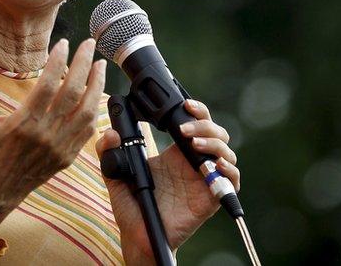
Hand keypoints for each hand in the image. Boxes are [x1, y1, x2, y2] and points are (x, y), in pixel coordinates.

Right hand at [0, 38, 106, 238]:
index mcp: (23, 122)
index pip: (48, 83)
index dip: (59, 60)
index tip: (65, 43)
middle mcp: (45, 134)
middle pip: (72, 92)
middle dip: (84, 64)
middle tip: (89, 43)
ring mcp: (59, 147)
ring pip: (86, 111)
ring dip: (96, 86)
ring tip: (100, 66)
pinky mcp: (66, 158)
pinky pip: (87, 131)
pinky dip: (94, 111)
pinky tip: (96, 95)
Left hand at [96, 99, 239, 263]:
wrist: (138, 236)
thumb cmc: (131, 206)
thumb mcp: (116, 174)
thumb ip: (109, 152)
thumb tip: (109, 134)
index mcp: (175, 153)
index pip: (195, 123)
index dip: (196, 110)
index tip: (184, 104)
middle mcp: (193, 163)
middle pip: (215, 132)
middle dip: (204, 124)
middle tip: (184, 130)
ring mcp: (205, 179)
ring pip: (226, 152)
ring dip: (214, 143)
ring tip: (194, 143)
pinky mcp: (211, 198)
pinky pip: (232, 181)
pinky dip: (229, 170)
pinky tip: (215, 165)